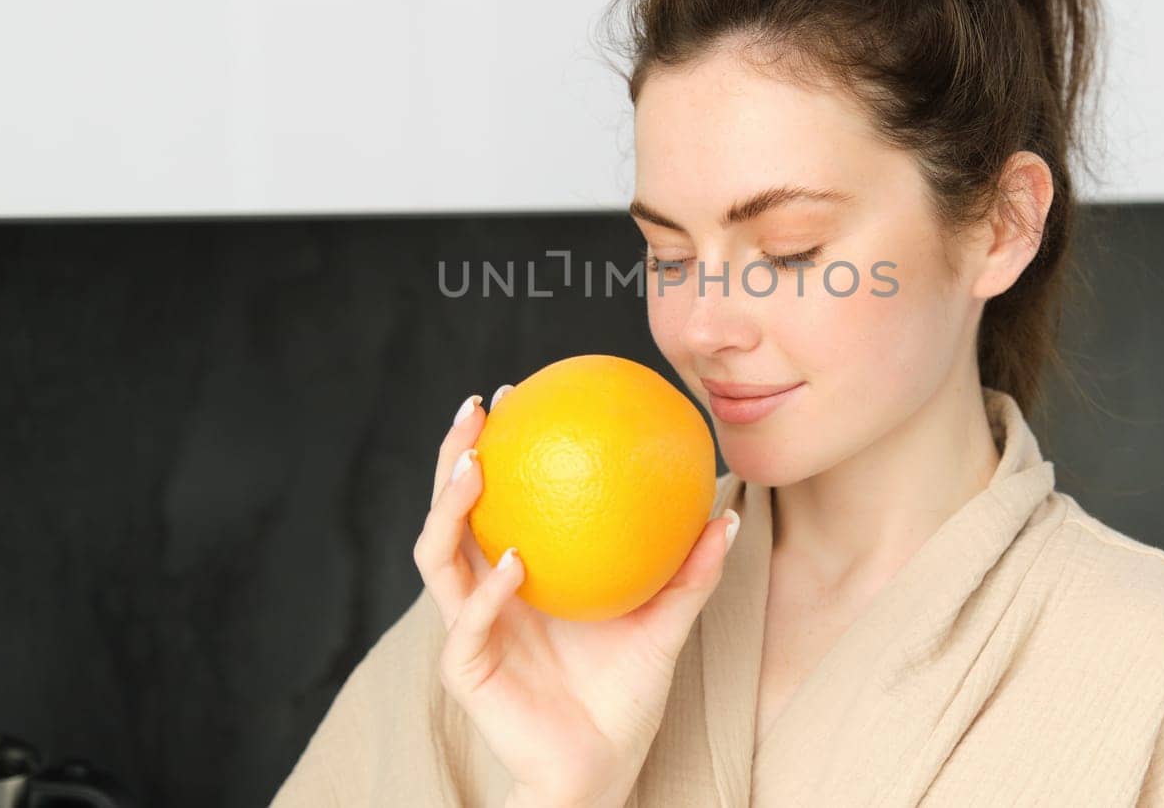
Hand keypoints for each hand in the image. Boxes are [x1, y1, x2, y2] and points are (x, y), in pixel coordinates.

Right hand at [413, 386, 738, 807]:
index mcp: (518, 573)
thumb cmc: (625, 695)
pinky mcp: (467, 671)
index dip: (491, 446)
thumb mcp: (664, 624)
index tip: (511, 395)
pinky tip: (515, 560)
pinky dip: (490, 591)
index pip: (494, 498)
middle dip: (452, 457)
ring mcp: (470, 628)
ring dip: (449, 509)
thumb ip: (690, 572)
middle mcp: (484, 593)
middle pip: (449, 513)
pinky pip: (469, 624)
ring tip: (476, 467)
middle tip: (475, 411)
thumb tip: (727, 512)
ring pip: (437, 558)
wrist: (601, 768)